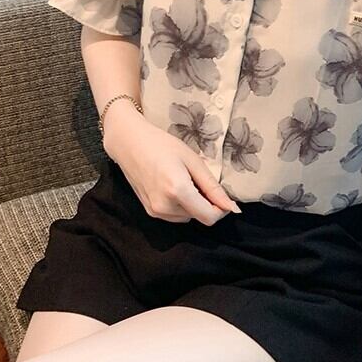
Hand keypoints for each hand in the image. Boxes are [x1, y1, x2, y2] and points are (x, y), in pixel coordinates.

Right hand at [102, 101, 240, 224]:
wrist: (129, 144)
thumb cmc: (162, 145)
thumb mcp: (193, 161)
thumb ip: (212, 187)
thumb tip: (231, 207)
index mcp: (178, 191)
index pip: (209, 217)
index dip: (221, 209)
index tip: (223, 195)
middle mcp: (165, 207)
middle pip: (199, 217)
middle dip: (206, 202)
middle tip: (197, 178)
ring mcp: (155, 212)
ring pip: (188, 217)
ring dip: (193, 204)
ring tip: (184, 179)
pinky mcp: (150, 212)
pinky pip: (176, 215)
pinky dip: (181, 205)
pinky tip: (173, 186)